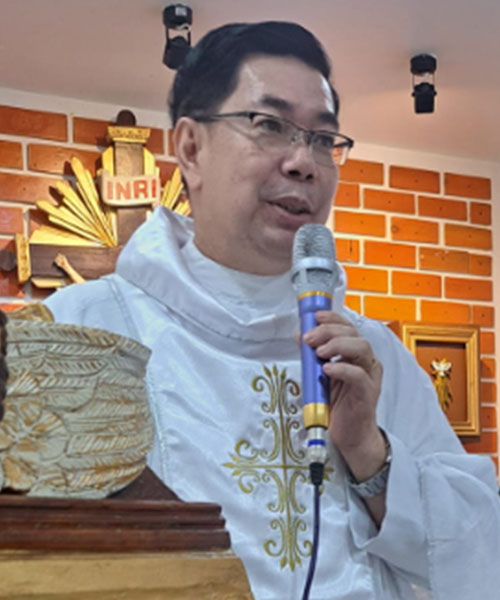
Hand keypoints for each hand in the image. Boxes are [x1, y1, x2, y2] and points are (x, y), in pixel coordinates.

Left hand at [303, 310, 385, 480]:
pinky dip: (342, 369)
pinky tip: (327, 369)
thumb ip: (313, 355)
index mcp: (355, 355)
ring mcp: (369, 377)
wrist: (350, 437)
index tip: (316, 317)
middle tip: (310, 337)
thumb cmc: (338, 406)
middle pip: (354, 334)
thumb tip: (301, 334)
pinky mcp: (368, 394)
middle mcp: (366, 362)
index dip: (333, 318)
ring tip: (320, 351)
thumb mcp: (321, 375)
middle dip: (329, 331)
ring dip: (338, 344)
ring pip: (362, 348)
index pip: (348, 327)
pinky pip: (359, 376)